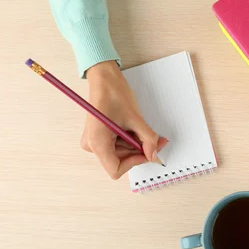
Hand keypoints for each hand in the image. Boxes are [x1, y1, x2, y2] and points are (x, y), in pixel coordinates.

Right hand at [81, 61, 167, 178]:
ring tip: (141, 127)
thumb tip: (154, 154)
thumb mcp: (135, 118)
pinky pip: (117, 145)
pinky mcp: (100, 136)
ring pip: (121, 153)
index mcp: (97, 143)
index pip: (116, 169)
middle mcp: (93, 145)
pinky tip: (134, 127)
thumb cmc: (114, 94)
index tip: (148, 151)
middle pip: (120, 161)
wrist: (105, 79)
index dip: (135, 162)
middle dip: (139, 151)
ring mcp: (95, 141)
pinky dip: (130, 139)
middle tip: (155, 139)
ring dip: (135, 144)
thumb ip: (147, 138)